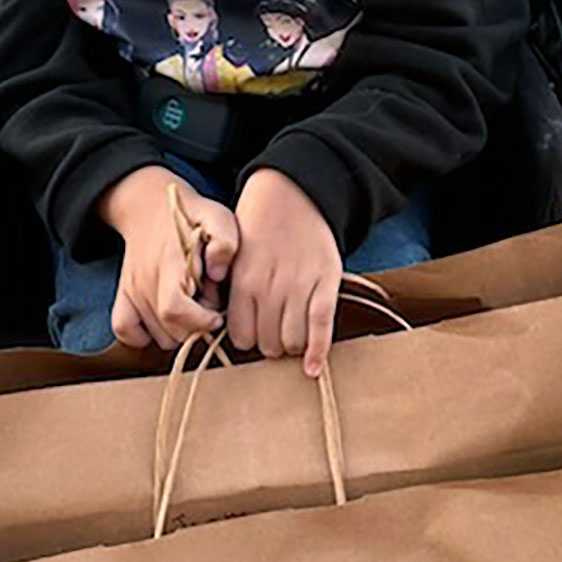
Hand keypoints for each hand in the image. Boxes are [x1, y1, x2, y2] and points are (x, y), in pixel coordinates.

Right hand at [97, 167, 238, 350]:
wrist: (150, 205)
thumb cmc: (191, 215)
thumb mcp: (218, 218)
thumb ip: (224, 242)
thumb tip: (218, 273)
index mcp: (169, 263)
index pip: (174, 309)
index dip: (199, 322)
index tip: (218, 316)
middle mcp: (145, 281)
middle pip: (171, 331)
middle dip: (198, 327)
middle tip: (209, 306)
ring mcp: (131, 290)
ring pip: (158, 337)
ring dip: (180, 330)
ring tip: (192, 306)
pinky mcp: (122, 296)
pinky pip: (125, 331)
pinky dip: (145, 336)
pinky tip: (166, 321)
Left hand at [228, 170, 341, 376]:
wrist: (293, 193)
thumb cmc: (259, 225)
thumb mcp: (235, 256)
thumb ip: (234, 291)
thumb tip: (234, 329)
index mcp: (242, 281)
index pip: (241, 337)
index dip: (249, 339)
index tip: (254, 333)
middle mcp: (269, 288)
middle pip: (267, 344)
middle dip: (270, 345)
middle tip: (274, 333)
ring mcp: (299, 286)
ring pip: (293, 341)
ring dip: (292, 346)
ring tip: (293, 335)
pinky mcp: (326, 283)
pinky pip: (322, 326)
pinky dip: (318, 352)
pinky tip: (314, 369)